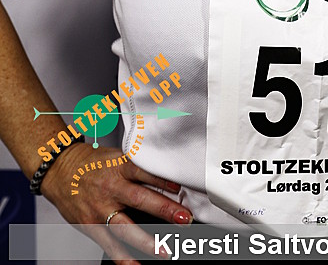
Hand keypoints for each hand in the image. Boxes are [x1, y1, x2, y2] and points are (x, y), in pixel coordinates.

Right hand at [41, 140, 192, 262]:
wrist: (60, 170)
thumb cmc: (92, 163)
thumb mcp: (117, 157)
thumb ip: (138, 168)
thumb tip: (166, 180)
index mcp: (119, 166)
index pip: (145, 171)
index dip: (164, 179)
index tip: (181, 188)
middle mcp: (111, 188)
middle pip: (140, 199)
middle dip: (164, 210)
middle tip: (184, 219)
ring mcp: (100, 209)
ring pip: (125, 227)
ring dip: (146, 241)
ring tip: (164, 250)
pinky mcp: (90, 225)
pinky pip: (109, 244)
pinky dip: (122, 257)